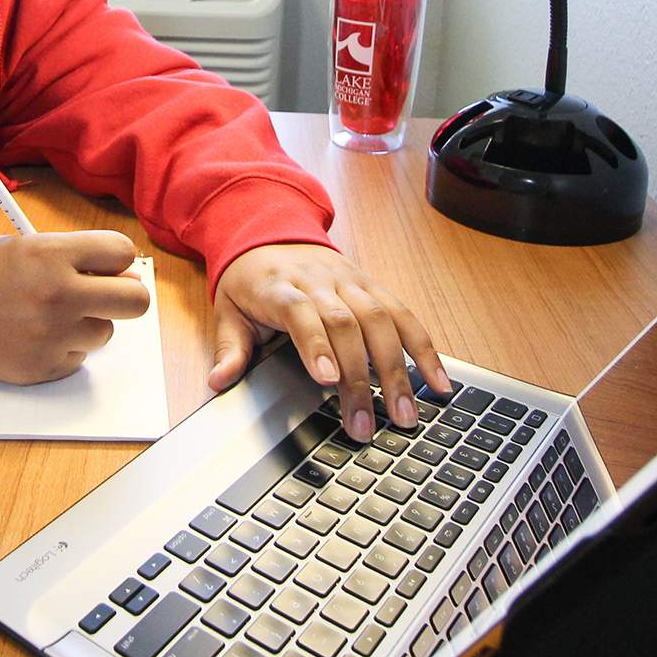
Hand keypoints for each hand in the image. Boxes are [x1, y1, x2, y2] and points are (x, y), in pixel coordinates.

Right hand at [0, 230, 151, 384]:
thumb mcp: (27, 246)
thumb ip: (78, 257)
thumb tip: (127, 276)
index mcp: (53, 255)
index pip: (122, 252)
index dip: (116, 258)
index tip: (106, 264)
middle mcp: (59, 295)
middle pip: (136, 301)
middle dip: (125, 295)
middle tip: (105, 294)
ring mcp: (53, 336)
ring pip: (105, 332)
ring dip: (87, 324)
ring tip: (51, 315)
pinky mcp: (45, 367)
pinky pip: (78, 357)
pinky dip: (64, 348)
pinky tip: (36, 335)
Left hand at [211, 243, 450, 442]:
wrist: (271, 232)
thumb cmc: (250, 280)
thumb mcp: (227, 310)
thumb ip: (229, 348)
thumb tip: (218, 381)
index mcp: (280, 286)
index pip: (301, 313)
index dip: (316, 344)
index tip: (327, 379)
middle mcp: (321, 281)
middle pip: (347, 324)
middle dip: (360, 377)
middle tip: (365, 424)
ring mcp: (352, 281)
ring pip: (382, 320)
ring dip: (398, 369)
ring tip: (406, 413)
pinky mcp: (374, 285)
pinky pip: (404, 315)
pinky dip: (424, 349)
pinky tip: (438, 382)